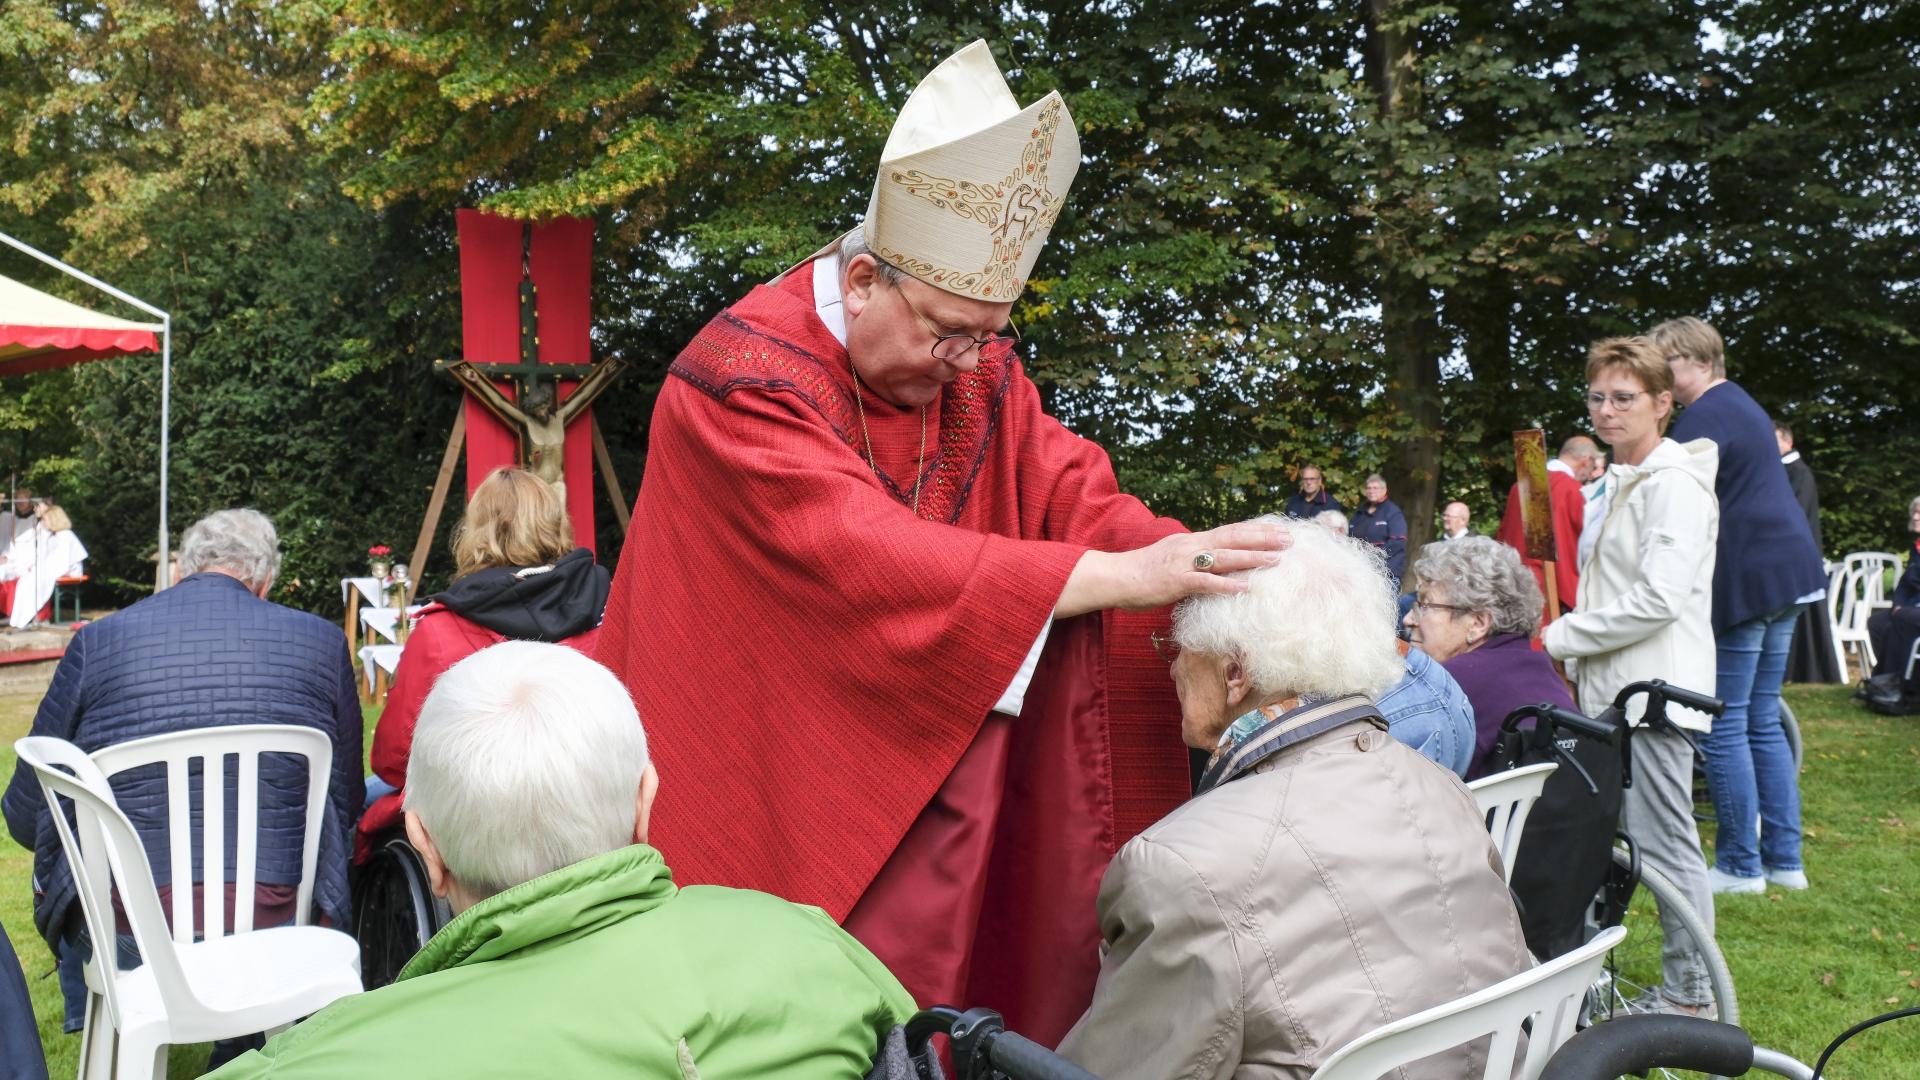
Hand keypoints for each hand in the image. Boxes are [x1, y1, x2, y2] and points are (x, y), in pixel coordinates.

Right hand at [1056, 522, 1290, 618]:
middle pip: (1233, 538)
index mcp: (1191, 540)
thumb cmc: (1142, 572)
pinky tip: (1245, 586)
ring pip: (1224, 557)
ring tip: (1277, 559)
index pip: (1229, 531)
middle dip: (1263, 538)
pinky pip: (1205, 581)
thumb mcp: (1171, 559)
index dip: (1255, 530)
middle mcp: (1190, 546)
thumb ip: (1194, 560)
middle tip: (1289, 539)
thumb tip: (1214, 566)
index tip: (1278, 530)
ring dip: (1252, 557)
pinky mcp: (1176, 581)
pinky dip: (1226, 583)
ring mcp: (1183, 562)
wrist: (1115, 577)